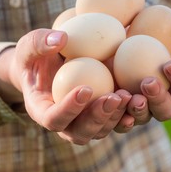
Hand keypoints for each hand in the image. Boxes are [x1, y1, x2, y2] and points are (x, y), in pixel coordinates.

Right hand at [0, 29, 129, 144]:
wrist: (53, 63)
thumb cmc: (37, 55)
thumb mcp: (30, 45)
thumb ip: (39, 42)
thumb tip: (61, 39)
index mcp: (42, 111)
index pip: (53, 119)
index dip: (69, 109)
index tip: (85, 89)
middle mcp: (64, 123)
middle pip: (80, 132)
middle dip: (98, 117)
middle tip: (113, 97)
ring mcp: (85, 122)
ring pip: (101, 131)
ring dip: (115, 117)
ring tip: (128, 95)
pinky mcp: (103, 116)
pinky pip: (116, 123)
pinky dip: (129, 114)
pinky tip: (140, 99)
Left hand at [113, 15, 170, 132]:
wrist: (110, 37)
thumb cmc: (143, 30)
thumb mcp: (164, 24)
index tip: (169, 64)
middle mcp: (159, 102)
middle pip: (166, 111)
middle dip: (159, 99)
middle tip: (148, 82)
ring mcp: (137, 111)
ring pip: (143, 119)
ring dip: (138, 110)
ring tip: (128, 94)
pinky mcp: (115, 114)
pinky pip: (117, 122)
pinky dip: (116, 115)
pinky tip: (112, 101)